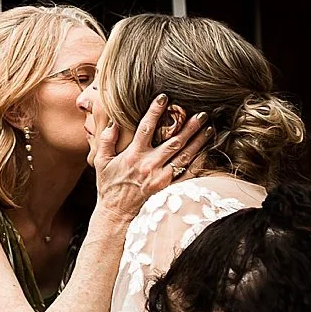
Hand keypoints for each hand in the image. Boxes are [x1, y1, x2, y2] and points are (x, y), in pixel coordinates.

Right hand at [91, 94, 207, 222]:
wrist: (117, 214)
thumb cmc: (109, 186)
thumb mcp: (101, 162)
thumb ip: (106, 140)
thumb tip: (113, 122)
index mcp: (133, 156)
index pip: (146, 128)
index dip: (155, 111)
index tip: (164, 97)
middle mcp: (150, 165)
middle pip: (173, 141)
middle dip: (189, 126)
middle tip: (201, 113)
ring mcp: (162, 178)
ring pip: (185, 156)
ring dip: (198, 141)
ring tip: (209, 128)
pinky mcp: (169, 188)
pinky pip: (188, 173)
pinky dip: (199, 162)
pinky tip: (207, 151)